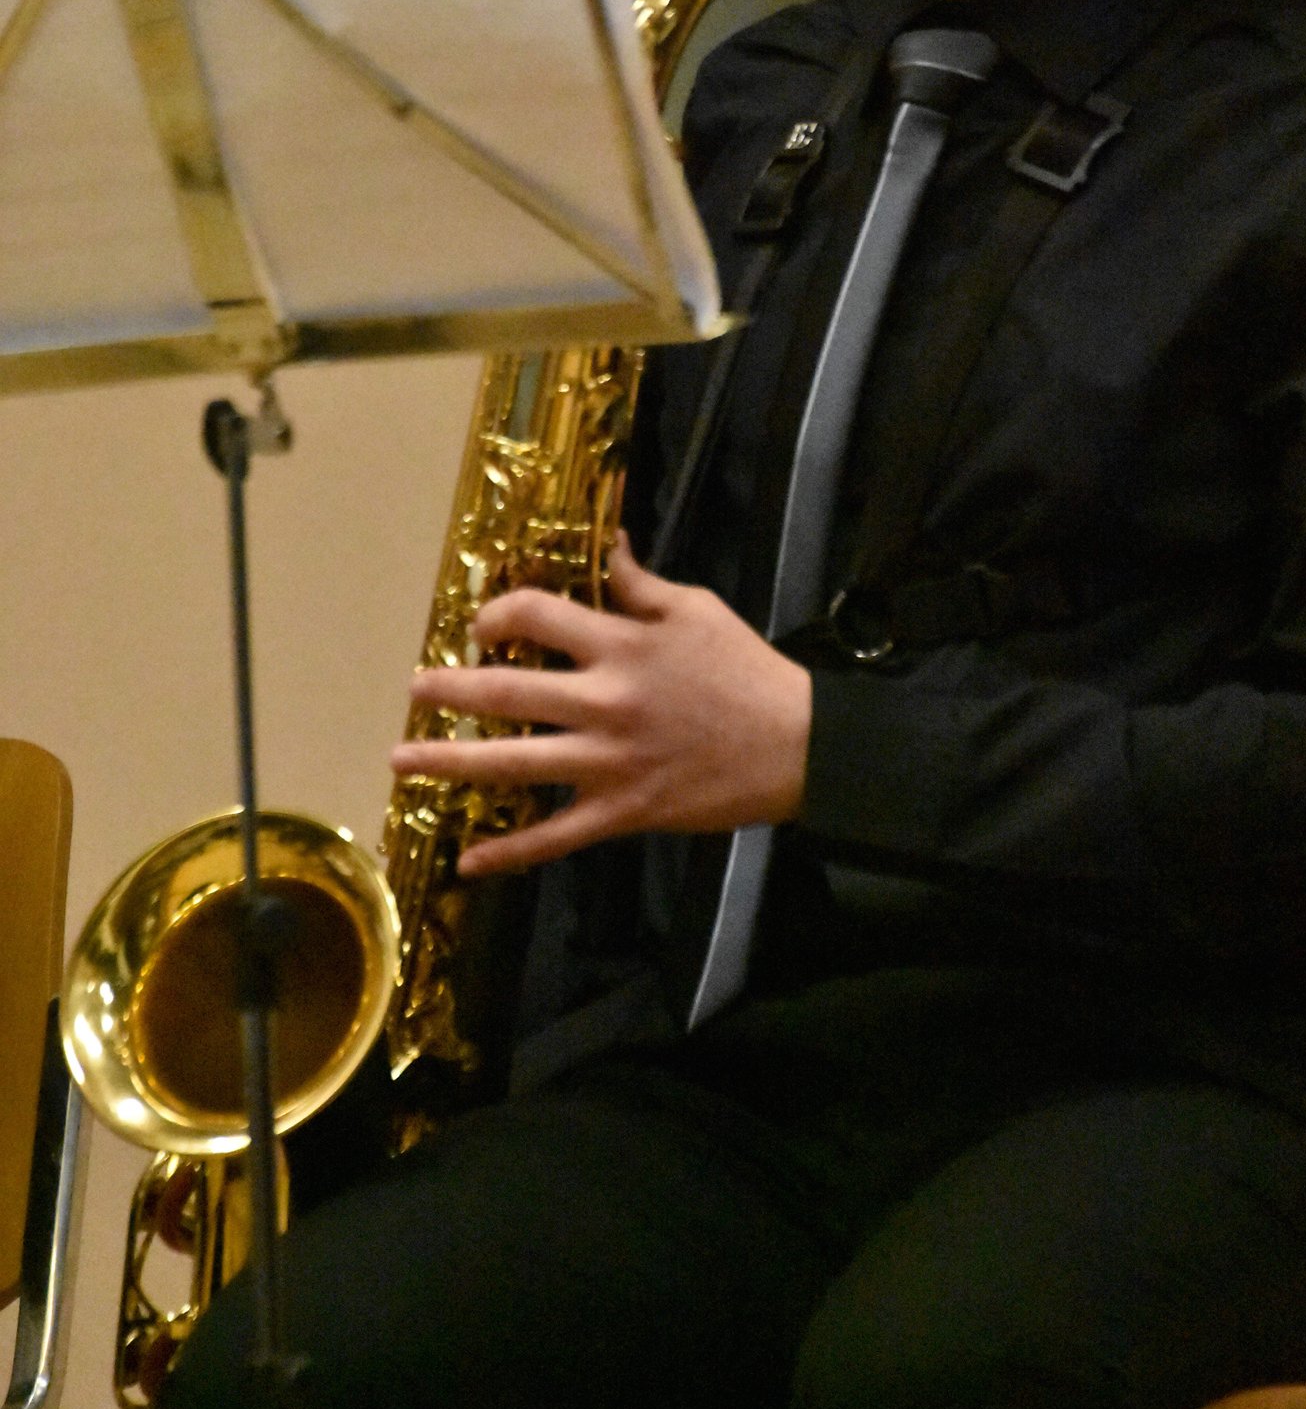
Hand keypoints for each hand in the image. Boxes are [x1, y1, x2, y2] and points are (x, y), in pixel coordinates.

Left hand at [391, 534, 811, 876]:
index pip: (537, 617)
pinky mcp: (622, 813)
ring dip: (450, 761)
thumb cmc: (747, 671)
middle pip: (506, 692)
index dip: (499, 614)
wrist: (799, 746)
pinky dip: (509, 853)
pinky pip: (555, 838)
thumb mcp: (697, 609)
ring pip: (513, 763)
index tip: (482, 624)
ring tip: (402, 759)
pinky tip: (467, 862)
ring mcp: (608, 763)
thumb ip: (641, 584)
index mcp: (621, 646)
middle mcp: (603, 702)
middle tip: (414, 689)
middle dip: (449, 689)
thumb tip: (608, 545)